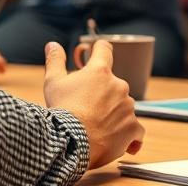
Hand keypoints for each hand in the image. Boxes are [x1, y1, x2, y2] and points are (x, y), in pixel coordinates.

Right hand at [43, 41, 144, 168]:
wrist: (72, 143)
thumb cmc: (62, 111)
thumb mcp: (53, 83)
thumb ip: (55, 60)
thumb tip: (52, 44)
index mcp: (100, 71)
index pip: (104, 49)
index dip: (100, 49)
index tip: (97, 51)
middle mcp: (118, 85)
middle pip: (112, 84)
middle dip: (102, 94)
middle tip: (86, 108)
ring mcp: (128, 106)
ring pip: (123, 106)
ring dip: (113, 114)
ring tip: (96, 127)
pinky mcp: (133, 127)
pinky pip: (135, 129)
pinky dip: (127, 134)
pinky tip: (115, 139)